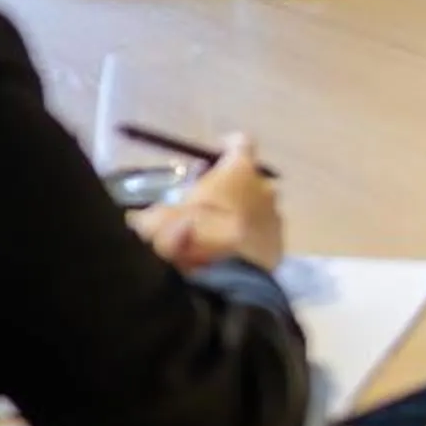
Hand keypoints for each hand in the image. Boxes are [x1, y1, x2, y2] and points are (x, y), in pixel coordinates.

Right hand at [132, 134, 283, 271]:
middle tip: (212, 201)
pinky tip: (231, 254)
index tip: (217, 154)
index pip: (240, 143)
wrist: (228, 282)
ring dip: (243, 215)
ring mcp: (276, 217)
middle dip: (234, 186)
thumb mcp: (158, 221)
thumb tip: (145, 218)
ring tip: (219, 233)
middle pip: (252, 178)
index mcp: (239, 169)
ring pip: (260, 208)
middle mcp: (264, 187)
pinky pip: (264, 236)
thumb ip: (155, 213)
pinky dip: (250, 240)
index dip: (228, 147)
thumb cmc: (194, 238)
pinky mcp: (280, 246)